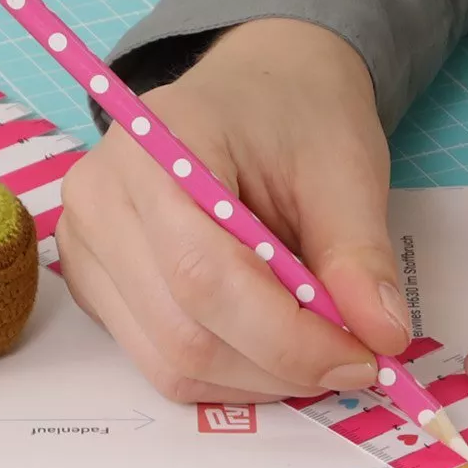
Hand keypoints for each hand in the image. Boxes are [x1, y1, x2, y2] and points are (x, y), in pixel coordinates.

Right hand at [55, 18, 408, 402]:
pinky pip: (158, 361)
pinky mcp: (91, 286)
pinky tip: (270, 339)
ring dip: (256, 377)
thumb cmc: (295, 116)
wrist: (254, 90)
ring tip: (316, 346)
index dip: (286, 337)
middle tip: (354, 359)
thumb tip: (384, 337)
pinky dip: (228, 372)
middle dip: (279, 365)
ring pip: (170, 362)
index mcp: (154, 147)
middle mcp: (99, 199)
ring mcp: (83, 246)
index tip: (362, 358)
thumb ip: (360, 256)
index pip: (202, 274)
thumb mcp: (347, 170)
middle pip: (182, 332)